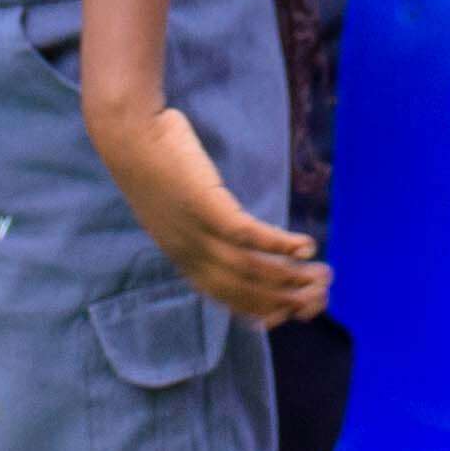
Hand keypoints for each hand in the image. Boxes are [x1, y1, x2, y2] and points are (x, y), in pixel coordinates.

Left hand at [95, 102, 329, 326]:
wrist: (129, 136)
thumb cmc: (155, 163)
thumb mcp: (176, 205)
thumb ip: (199, 224)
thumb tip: (228, 231)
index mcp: (182, 256)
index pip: (226, 297)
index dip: (260, 309)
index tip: (288, 314)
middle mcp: (190, 253)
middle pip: (243, 289)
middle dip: (284, 298)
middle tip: (318, 299)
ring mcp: (197, 232)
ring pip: (250, 268)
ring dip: (289, 277)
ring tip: (320, 277)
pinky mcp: (206, 207)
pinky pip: (249, 236)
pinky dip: (280, 245)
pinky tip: (305, 247)